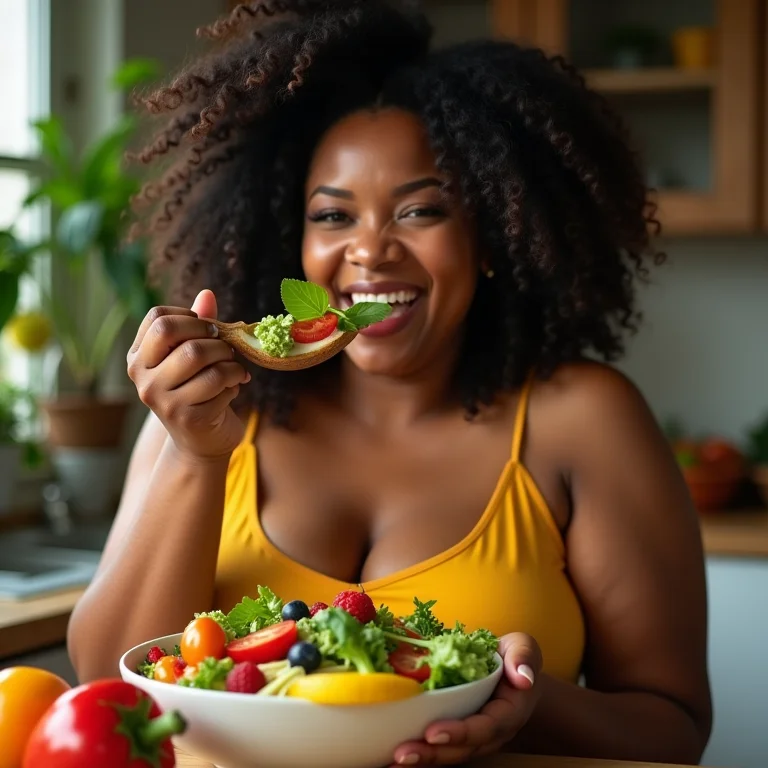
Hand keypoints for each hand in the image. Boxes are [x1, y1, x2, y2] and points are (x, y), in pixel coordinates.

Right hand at [127, 289, 249, 461]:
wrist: (201, 441)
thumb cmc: (198, 391)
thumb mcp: (193, 357)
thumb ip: (198, 325)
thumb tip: (207, 294)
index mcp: (138, 358)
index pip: (158, 318)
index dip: (190, 317)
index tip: (207, 330)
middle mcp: (142, 379)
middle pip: (177, 335)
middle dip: (212, 336)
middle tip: (226, 349)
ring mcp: (162, 401)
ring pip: (201, 357)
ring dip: (229, 359)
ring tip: (234, 369)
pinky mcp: (188, 417)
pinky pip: (221, 382)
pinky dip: (236, 381)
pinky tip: (234, 389)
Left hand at [390, 633, 542, 765]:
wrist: (514, 673)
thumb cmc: (515, 658)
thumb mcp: (524, 648)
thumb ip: (524, 657)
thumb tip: (523, 676)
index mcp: (507, 712)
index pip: (484, 727)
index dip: (459, 732)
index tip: (433, 731)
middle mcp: (490, 733)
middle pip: (461, 749)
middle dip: (432, 753)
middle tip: (402, 753)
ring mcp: (473, 738)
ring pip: (448, 754)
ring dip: (421, 759)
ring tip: (393, 760)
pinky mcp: (457, 735)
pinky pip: (439, 748)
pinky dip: (418, 753)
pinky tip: (390, 756)